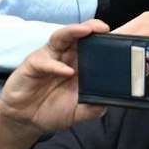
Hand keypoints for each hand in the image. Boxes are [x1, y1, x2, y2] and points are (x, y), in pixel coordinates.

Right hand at [0, 20, 109, 148]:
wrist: (28, 120)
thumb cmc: (55, 110)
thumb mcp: (82, 112)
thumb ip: (97, 106)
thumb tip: (113, 101)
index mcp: (81, 64)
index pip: (94, 46)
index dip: (105, 40)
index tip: (120, 38)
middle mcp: (66, 57)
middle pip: (79, 36)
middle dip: (91, 28)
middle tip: (103, 28)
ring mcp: (49, 58)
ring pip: (61, 38)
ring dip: (73, 32)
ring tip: (86, 31)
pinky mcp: (33, 65)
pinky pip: (45, 61)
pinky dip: (56, 65)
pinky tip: (66, 71)